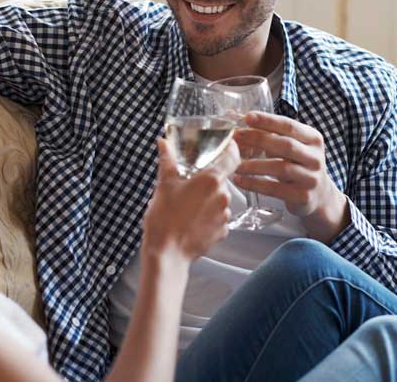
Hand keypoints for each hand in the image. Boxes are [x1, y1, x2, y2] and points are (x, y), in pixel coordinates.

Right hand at [141, 138, 239, 263]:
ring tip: (187, 205)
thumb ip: (167, 161)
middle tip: (190, 183)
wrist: (167, 253)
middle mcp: (223, 196)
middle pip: (222, 180)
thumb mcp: (164, 185)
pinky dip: (208, 216)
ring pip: (219, 199)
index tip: (227, 145)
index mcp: (211, 180)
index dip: (231, 149)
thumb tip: (164, 142)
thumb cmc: (164, 218)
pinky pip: (218, 218)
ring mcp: (224, 216)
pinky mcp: (222, 232)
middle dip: (208, 180)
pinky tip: (192, 220)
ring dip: (207, 199)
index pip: (232, 157)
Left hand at [231, 113, 348, 242]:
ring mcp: (310, 178)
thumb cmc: (299, 165)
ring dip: (254, 165)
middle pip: (285, 145)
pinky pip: (275, 189)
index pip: (289, 126)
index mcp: (313, 139)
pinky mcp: (303, 197)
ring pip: (280, 167)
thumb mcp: (293, 146)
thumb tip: (242, 119)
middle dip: (258, 139)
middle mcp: (315, 158)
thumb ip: (273, 134)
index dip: (268, 121)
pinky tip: (240, 180)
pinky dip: (254, 184)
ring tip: (235, 163)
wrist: (319, 195)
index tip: (248, 117)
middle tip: (237, 137)